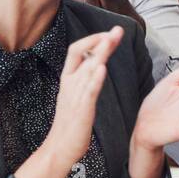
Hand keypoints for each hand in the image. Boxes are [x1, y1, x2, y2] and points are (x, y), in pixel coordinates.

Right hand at [44, 27, 123, 167]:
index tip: (109, 33)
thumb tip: (95, 65)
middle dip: (100, 40)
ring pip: (87, 68)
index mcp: (68, 79)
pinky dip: (95, 79)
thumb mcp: (76, 96)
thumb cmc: (71, 123)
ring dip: (101, 52)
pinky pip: (88, 91)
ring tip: (112, 39)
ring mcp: (75, 95)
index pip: (76, 51)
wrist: (60, 148)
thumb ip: (84, 80)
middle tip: (117, 30)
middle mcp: (70, 83)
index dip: (92, 40)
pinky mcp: (82, 109)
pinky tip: (103, 68)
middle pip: (82, 54)